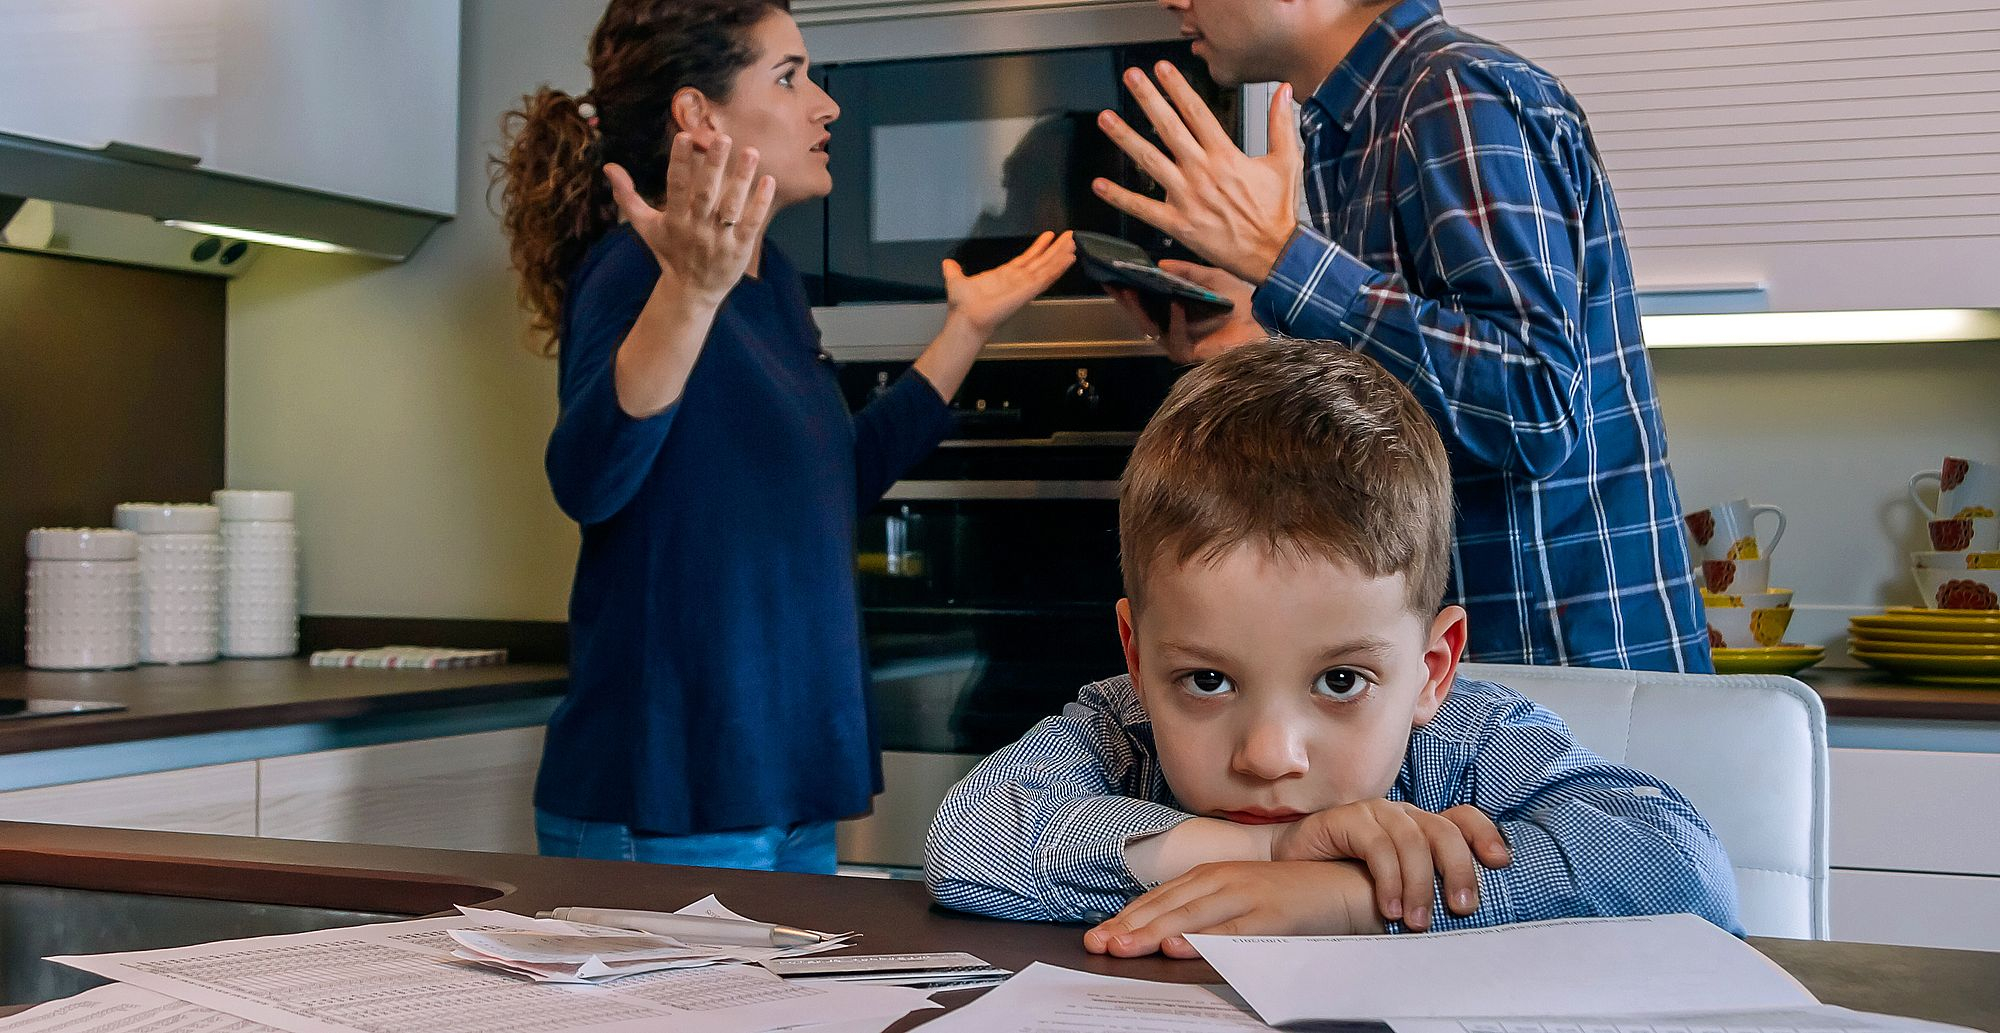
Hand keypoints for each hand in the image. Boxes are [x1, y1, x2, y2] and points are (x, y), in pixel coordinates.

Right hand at [605, 132, 777, 303]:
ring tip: (751, 151)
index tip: (684, 136)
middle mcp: (696, 229)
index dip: (679, 163)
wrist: (692, 292)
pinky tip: (768, 180)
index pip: (675, 187)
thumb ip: (628, 196)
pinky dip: (759, 203)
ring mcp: (719, 240)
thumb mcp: (645, 226)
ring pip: (731, 206)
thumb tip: (609, 167)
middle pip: (705, 194)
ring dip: (741, 179)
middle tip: (723, 137)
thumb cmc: (669, 252)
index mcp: (674, 220)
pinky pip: (751, 224)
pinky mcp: (739, 249)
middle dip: (714, 166)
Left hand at [943, 231, 1077, 338]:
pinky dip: (1058, 267)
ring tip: (1073, 243)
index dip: (1038, 248)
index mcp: (1004, 276)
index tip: (1049, 236)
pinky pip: (1046, 277)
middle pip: (1042, 261)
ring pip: (1047, 267)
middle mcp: (1018, 280)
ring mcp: (1025, 285)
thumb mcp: (957, 281)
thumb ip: (954, 271)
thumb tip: (947, 263)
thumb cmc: (964, 306)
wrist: (967, 319)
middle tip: (1070, 236)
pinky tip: (1069, 258)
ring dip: (1061, 255)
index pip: (1026, 259)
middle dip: (1056, 249)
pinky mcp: (1028, 290)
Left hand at [1084, 861, 1382, 958]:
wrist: (1346, 886)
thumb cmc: (1290, 896)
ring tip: (1123, 946)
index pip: (1160, 899)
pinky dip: (1204, 939)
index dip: (1128, 918)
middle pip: (1167, 907)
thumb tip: (1165, 934)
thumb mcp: (1240, 897)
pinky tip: (1180, 948)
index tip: (1100, 936)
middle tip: (1099, 944)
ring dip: (1154, 932)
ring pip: (1191, 916)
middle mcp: (1223, 880)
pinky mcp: (1270, 915)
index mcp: (1212, 875)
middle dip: (1130, 927)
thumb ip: (1206, 911)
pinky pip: (1231, 930)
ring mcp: (1246, 895)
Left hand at [1094, 63, 1302, 286]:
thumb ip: (1280, 124)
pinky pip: (1143, 209)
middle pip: (1168, 127)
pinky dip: (1120, 197)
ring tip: (1106, 118)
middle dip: (1148, 99)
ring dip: (1125, 138)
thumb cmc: (1278, 212)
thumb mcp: (1286, 162)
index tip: (1161, 69)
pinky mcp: (1178, 224)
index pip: (1196, 112)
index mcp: (1226, 156)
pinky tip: (1100, 185)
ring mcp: (1187, 197)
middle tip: (1130, 78)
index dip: (1177, 88)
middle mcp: (1202, 172)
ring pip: (1150, 161)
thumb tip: (1285, 91)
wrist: (1274, 254)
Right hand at [1106, 260, 1263, 362]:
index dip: (1130, 288)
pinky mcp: (1189, 354)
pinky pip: (1176, 337)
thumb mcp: (1213, 278)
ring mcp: (1179, 342)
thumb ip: (1188, 271)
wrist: (1265, 322)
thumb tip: (1160, 264)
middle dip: (1126, 299)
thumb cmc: (1242, 302)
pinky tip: (1175, 304)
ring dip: (1140, 310)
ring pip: (1151, 328)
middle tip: (1113, 283)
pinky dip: (1175, 320)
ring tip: (1131, 291)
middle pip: (1142, 315)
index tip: (1114, 275)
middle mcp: (1174, 327)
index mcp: (1177, 310)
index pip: (1147, 301)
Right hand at [1270, 802, 1511, 930]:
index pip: (1463, 818)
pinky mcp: (1348, 818)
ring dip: (1420, 886)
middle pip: (1444, 831)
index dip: (1485, 835)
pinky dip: (1388, 880)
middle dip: (1459, 871)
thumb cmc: (1347, 880)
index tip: (1501, 864)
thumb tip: (1466, 919)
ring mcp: (1376, 813)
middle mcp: (1403, 814)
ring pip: (1413, 841)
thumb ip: (1425, 890)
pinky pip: (1378, 846)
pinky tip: (1387, 908)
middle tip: (1462, 908)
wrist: (1291, 867)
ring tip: (1416, 922)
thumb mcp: (1396, 886)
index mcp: (1421, 826)